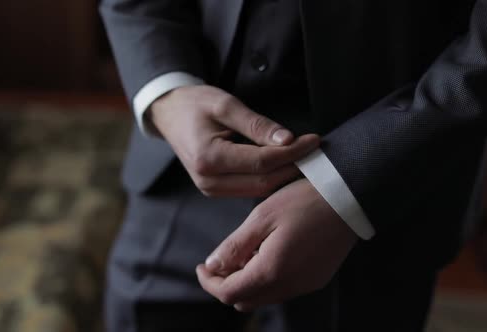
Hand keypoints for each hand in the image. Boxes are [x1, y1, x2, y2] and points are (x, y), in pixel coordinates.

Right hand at [150, 85, 319, 196]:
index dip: (292, 153)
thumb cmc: (195, 104)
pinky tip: (285, 165)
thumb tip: (289, 141)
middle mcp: (208, 181)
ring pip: (259, 189)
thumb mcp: (226, 105)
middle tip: (316, 152)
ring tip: (305, 158)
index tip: (314, 140)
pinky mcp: (216, 190)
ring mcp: (211, 189)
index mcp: (208, 159)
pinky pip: (250, 189)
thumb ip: (257, 124)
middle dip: (292, 167)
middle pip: (263, 182)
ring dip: (283, 175)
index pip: (262, 162)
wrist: (169, 114)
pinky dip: (270, 178)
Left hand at [196, 179, 357, 310]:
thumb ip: (234, 247)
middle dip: (227, 284)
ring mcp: (306, 284)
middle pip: (246, 300)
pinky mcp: (317, 279)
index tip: (201, 266)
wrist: (349, 196)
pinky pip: (284, 289)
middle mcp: (290, 285)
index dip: (209, 283)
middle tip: (221, 260)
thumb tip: (212, 267)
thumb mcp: (261, 218)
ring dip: (248, 282)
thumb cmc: (303, 201)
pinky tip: (268, 253)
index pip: (229, 293)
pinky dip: (268, 279)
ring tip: (245, 253)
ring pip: (265, 296)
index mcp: (271, 271)